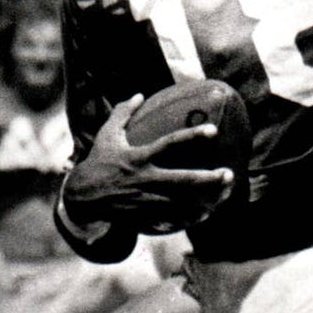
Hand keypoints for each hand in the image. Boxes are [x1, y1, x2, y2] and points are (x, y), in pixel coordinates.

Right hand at [65, 94, 235, 229]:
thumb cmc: (98, 162)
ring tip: (225, 197)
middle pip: (182, 179)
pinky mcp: (144, 215)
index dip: (193, 135)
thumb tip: (139, 94)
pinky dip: (189, 217)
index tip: (214, 130)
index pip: (170, 143)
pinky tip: (206, 214)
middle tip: (229, 174)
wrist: (82, 197)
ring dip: (204, 201)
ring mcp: (146, 199)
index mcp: (138, 156)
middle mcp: (145, 178)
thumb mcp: (107, 135)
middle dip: (208, 178)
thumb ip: (123, 113)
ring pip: (181, 202)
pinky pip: (171, 218)